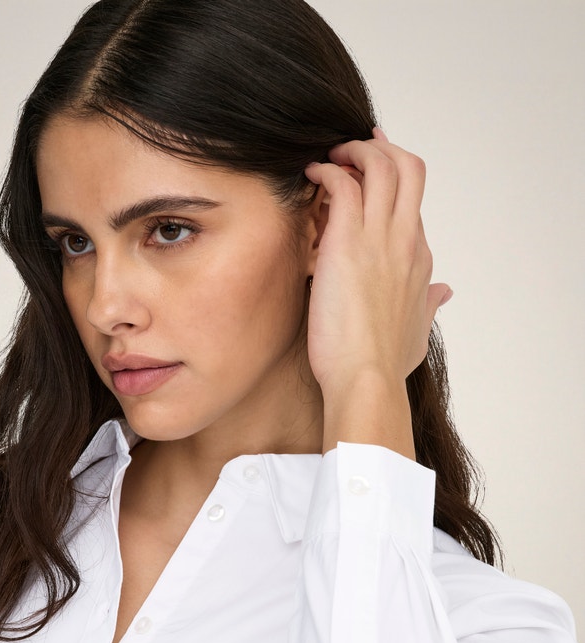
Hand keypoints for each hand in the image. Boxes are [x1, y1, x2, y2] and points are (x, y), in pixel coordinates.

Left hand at [305, 129, 451, 397]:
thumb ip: (430, 305)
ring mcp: (380, 238)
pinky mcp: (348, 242)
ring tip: (330, 157)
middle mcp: (406, 240)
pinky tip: (312, 175)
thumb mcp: (417, 330)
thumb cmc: (385, 363)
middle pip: (409, 169)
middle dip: (381, 150)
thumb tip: (445, 292)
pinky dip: (328, 170)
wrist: (367, 378)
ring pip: (382, 165)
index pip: (412, 203)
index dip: (390, 184)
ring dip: (354, 151)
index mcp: (419, 259)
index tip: (368, 177)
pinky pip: (343, 183)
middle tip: (352, 151)